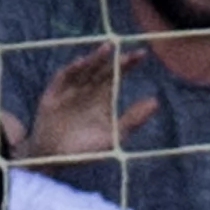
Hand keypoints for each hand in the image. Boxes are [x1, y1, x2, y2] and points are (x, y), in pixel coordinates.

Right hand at [6, 45, 156, 165]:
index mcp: (102, 97)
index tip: (141, 54)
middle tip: (123, 49)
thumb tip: (156, 101)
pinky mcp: (53, 95)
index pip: (116, 75)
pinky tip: (81, 63)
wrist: (55, 160)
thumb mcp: (113, 136)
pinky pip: (62, 79)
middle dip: (112, 60)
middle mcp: (86, 90)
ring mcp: (69, 91)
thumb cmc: (86, 150)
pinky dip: (71, 71)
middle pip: (101, 69)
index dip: (128, 63)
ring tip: (106, 49)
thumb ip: (133, 119)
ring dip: (94, 59)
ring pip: (83, 70)